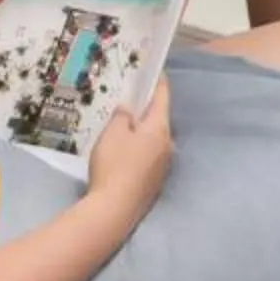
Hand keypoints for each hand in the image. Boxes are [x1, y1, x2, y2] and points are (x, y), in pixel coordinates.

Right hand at [87, 76, 174, 213]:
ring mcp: (162, 166)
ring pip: (154, 140)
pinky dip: (139, 149)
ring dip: (142, 131)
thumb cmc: (114, 164)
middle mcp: (167, 146)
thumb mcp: (112, 132)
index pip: (163, 97)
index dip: (158, 82)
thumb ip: (122, 116)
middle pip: (159, 119)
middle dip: (147, 109)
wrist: (114, 209)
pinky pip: (148, 157)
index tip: (155, 71)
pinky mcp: (153, 182)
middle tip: (132, 99)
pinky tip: (124, 153)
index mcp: (160, 128)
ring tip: (124, 126)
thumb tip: (128, 110)